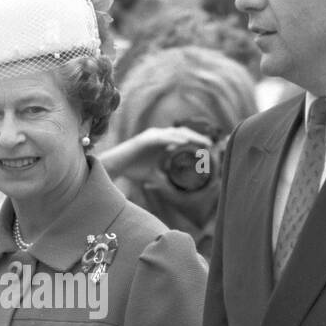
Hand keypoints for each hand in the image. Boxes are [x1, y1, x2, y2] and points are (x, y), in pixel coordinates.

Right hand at [99, 125, 214, 182]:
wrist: (116, 166)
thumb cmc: (132, 170)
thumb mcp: (153, 177)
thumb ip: (164, 181)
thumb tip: (175, 192)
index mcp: (162, 143)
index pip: (183, 139)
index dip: (196, 141)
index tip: (208, 148)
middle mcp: (159, 136)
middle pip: (182, 134)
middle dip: (197, 138)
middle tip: (210, 145)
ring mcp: (152, 136)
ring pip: (175, 134)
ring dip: (189, 137)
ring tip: (201, 142)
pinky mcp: (145, 139)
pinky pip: (163, 138)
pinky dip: (174, 139)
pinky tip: (184, 143)